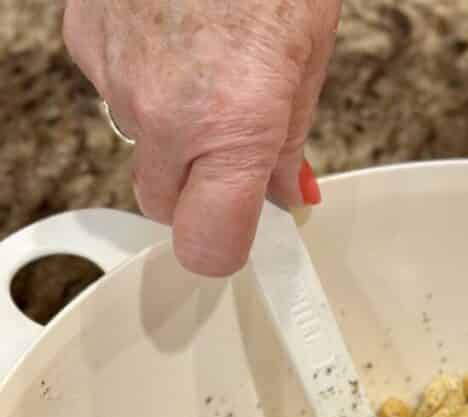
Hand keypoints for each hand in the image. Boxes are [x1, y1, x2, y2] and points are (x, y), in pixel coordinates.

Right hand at [64, 0, 341, 275]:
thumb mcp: (307, 66)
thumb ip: (287, 146)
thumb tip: (286, 197)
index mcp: (233, 127)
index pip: (209, 246)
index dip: (225, 249)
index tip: (241, 240)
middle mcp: (166, 113)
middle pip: (166, 206)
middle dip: (197, 193)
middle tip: (230, 152)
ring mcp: (116, 76)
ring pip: (138, 147)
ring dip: (170, 131)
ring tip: (206, 69)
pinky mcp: (83, 39)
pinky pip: (112, 91)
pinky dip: (140, 80)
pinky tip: (171, 39)